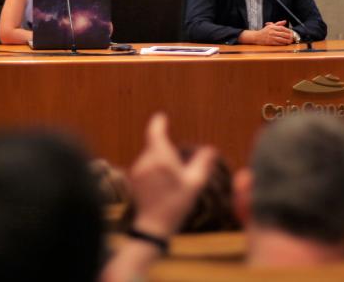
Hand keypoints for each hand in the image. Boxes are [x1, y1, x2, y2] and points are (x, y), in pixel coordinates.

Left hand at [128, 113, 217, 236]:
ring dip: (160, 162)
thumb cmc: (176, 204)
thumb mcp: (195, 184)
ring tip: (171, 184)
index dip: (158, 123)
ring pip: (150, 157)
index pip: (155, 133)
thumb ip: (203, 163)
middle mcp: (146, 161)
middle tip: (180, 170)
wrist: (153, 226)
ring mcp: (137, 170)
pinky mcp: (133, 179)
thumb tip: (210, 149)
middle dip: (166, 151)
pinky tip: (161, 188)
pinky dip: (153, 171)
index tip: (162, 117)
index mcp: (161, 158)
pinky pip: (145, 167)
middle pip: (156, 147)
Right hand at [251, 21, 294, 44]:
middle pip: (282, 34)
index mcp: (272, 27)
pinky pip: (278, 43)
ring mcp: (271, 37)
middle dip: (288, 36)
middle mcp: (272, 32)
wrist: (257, 36)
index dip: (287, 30)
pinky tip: (285, 44)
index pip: (282, 28)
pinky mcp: (270, 42)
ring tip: (290, 41)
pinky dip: (282, 43)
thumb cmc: (264, 31)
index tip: (291, 32)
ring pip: (281, 39)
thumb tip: (285, 21)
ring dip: (286, 40)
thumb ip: (278, 23)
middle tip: (293, 37)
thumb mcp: (270, 25)